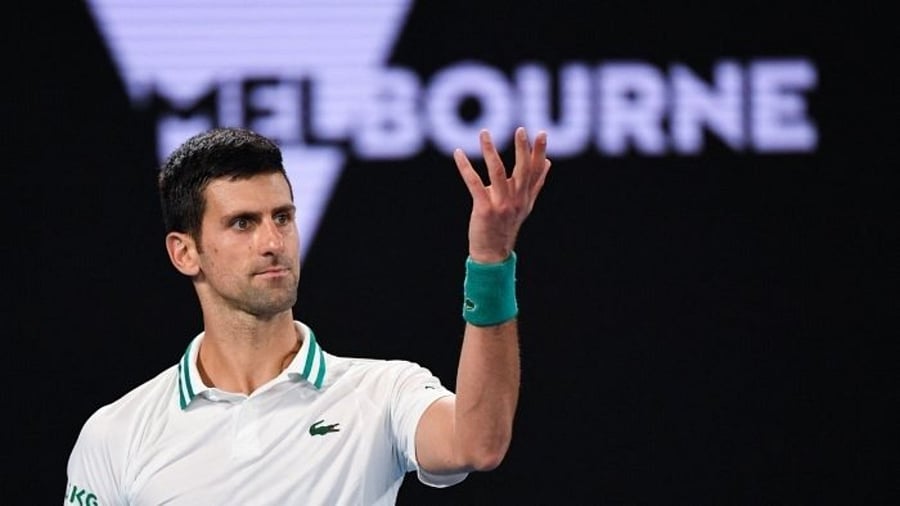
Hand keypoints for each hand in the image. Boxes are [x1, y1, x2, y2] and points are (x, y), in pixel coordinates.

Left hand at [454, 127, 550, 262]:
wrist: (493, 253)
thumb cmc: (506, 226)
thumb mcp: (525, 204)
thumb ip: (536, 183)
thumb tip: (548, 162)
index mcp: (526, 196)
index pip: (535, 171)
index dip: (539, 152)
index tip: (541, 133)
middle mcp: (517, 200)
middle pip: (522, 170)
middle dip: (522, 149)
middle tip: (520, 130)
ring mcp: (501, 205)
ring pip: (497, 172)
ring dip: (490, 151)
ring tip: (484, 133)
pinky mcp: (485, 210)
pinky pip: (474, 183)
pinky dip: (465, 167)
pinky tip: (458, 153)